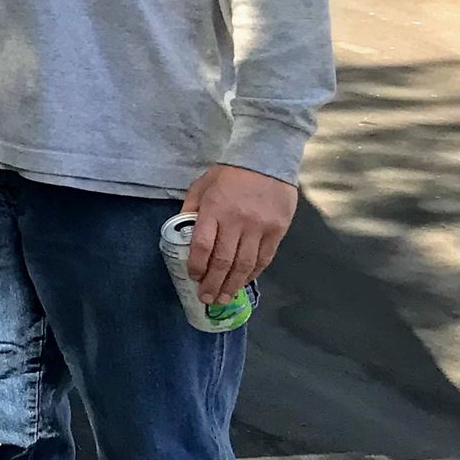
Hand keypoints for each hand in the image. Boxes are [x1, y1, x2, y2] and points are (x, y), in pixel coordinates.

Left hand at [181, 164, 298, 304]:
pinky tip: (243, 282)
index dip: (197, 266)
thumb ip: (191, 210)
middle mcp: (237, 221)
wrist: (266, 160)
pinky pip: (264, 259)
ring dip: (233, 285)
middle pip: (223, 261)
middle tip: (207, 298)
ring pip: (245, 265)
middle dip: (213, 284)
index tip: (193, 277)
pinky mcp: (278, 231)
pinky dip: (252, 274)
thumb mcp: (201, 186)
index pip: (203, 246)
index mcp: (215, 209)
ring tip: (224, 298)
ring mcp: (260, 228)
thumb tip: (181, 234)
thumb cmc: (229, 174)